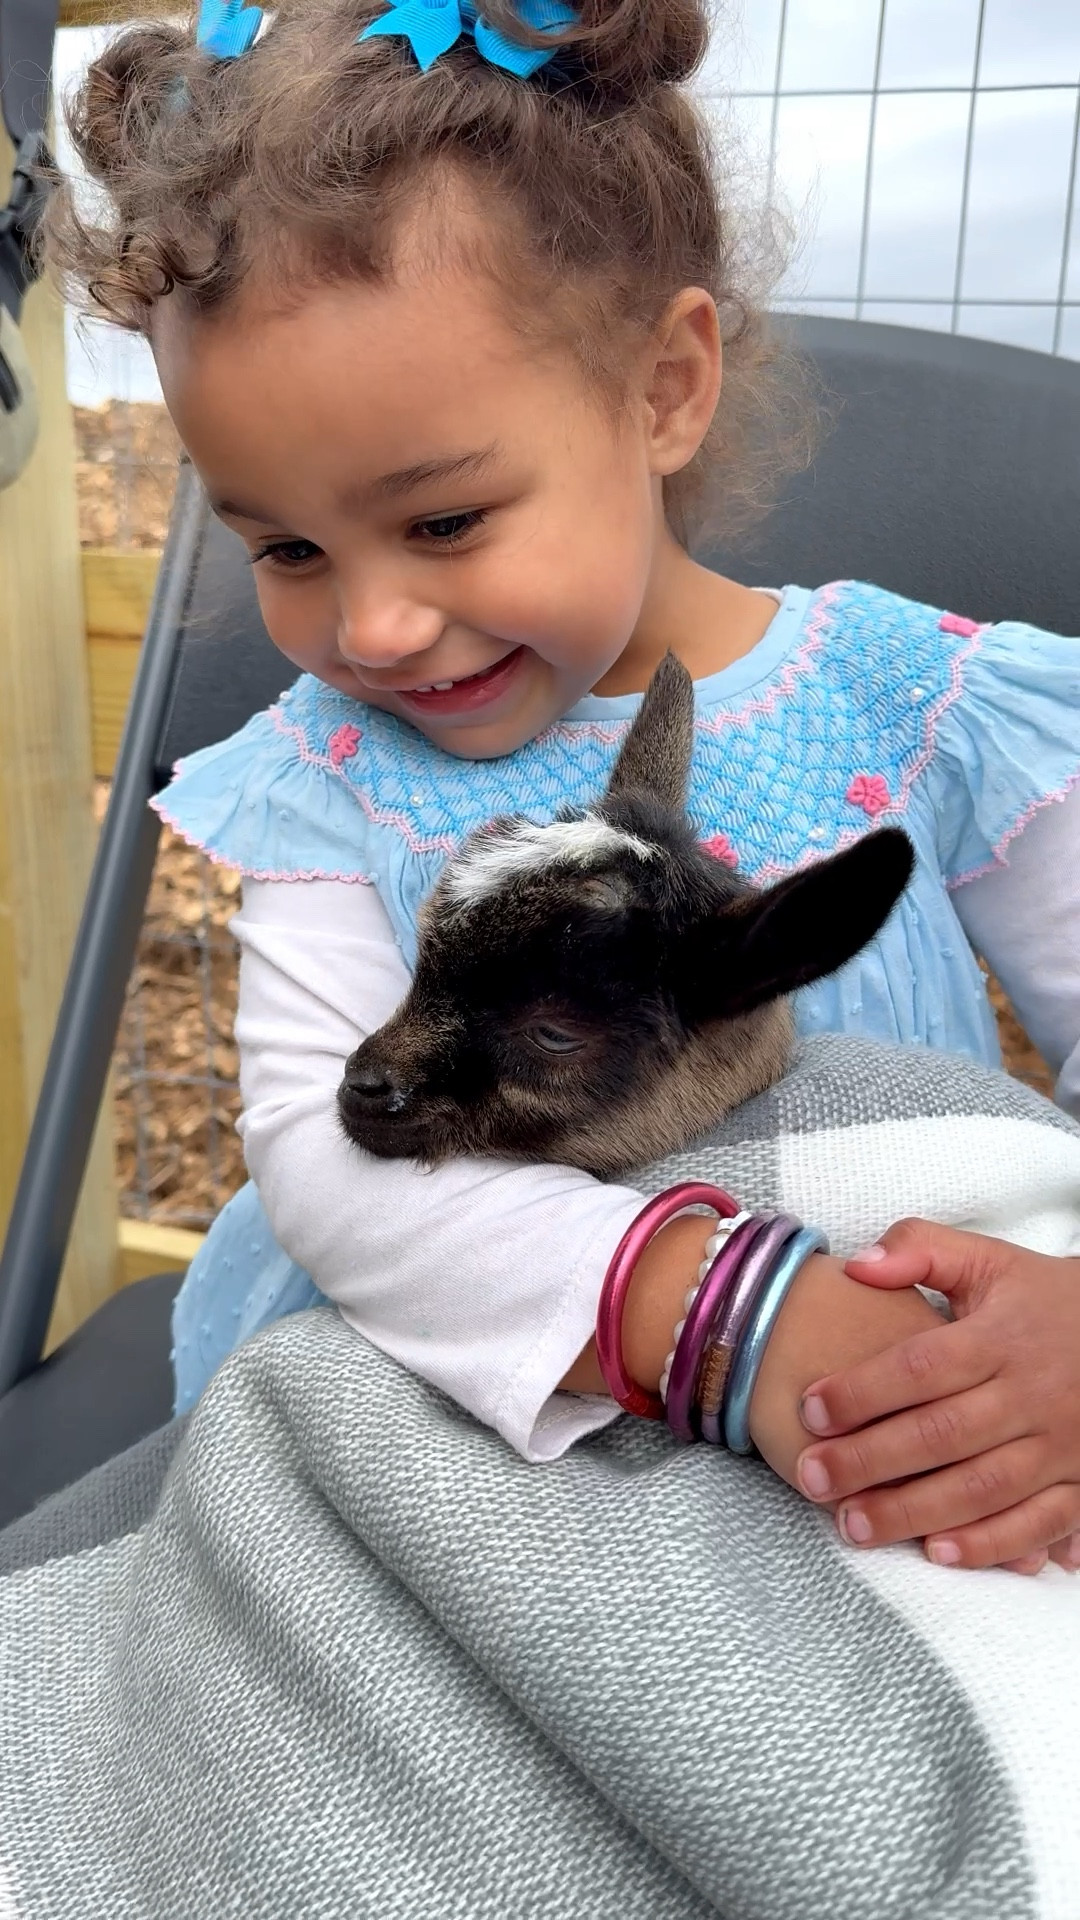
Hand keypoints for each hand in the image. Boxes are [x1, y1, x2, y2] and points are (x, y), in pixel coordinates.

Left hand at [794, 1219, 1079, 1574]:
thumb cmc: (1044, 1299)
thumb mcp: (990, 1260)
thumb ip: (921, 1250)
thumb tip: (856, 1265)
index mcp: (1002, 1336)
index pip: (923, 1366)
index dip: (863, 1390)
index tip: (809, 1408)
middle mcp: (1033, 1393)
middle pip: (943, 1434)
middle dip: (870, 1461)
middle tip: (812, 1479)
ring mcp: (1062, 1444)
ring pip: (983, 1488)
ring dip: (915, 1513)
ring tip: (852, 1526)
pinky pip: (1038, 1522)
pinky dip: (991, 1544)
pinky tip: (938, 1553)